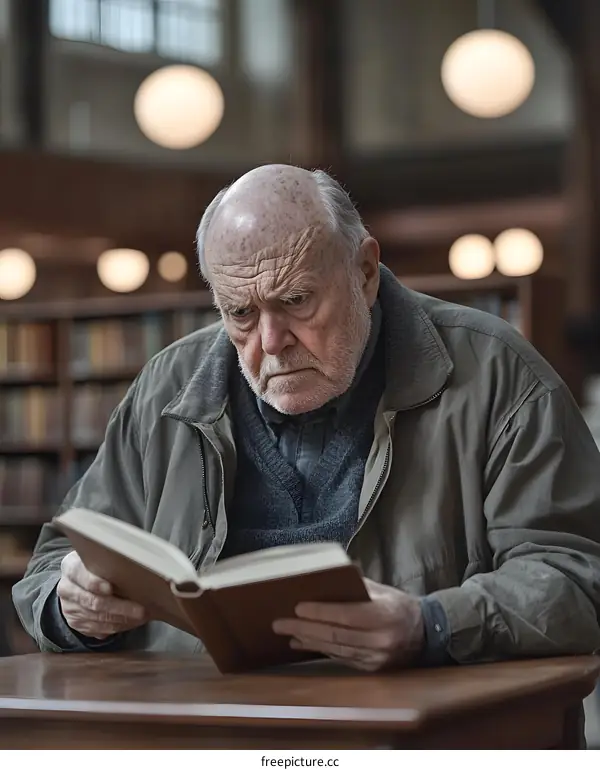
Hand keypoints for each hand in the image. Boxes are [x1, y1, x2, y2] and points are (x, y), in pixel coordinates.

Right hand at [57, 551, 146, 639]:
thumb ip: (109, 563)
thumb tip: (137, 570)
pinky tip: (130, 623)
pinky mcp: (74, 622)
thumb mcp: (99, 558)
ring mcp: (69, 608)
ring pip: (96, 618)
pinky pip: (97, 629)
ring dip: (121, 620)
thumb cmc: (96, 567)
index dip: (94, 583)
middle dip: (119, 607)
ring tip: (141, 617)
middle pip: (93, 601)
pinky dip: (116, 627)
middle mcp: (66, 588)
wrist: (77, 582)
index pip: (79, 574)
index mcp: (71, 567)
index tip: (110, 588)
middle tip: (140, 610)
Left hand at [272, 578, 423, 671]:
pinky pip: (340, 658)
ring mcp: (375, 658)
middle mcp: (380, 640)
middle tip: (279, 623)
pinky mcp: (371, 669)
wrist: (426, 634)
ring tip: (286, 632)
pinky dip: (320, 649)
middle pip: (335, 635)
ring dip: (308, 640)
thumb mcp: (382, 590)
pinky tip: (303, 643)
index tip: (297, 607)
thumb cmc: (399, 605)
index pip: (346, 615)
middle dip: (304, 628)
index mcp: (384, 616)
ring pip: (335, 649)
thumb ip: (357, 586)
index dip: (320, 612)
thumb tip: (327, 576)